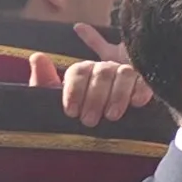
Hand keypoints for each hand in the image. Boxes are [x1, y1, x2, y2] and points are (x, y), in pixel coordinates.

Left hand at [39, 24, 154, 126]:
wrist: (110, 125)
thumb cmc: (79, 111)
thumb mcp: (57, 100)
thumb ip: (44, 81)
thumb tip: (36, 56)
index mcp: (84, 71)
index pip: (79, 71)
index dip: (74, 90)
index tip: (71, 112)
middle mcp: (105, 68)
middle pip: (102, 73)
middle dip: (95, 97)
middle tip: (89, 120)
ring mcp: (126, 73)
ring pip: (124, 74)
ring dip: (118, 95)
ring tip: (112, 115)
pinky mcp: (145, 82)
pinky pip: (145, 81)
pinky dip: (141, 90)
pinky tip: (137, 102)